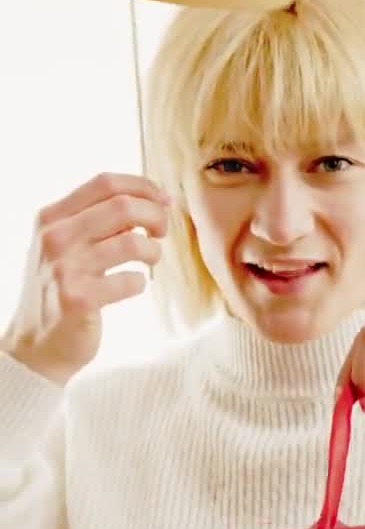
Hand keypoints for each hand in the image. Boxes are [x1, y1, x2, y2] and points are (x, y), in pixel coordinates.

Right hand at [2, 173, 169, 385]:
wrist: (37, 345)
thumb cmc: (60, 290)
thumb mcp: (64, 246)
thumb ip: (95, 221)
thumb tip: (148, 202)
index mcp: (51, 217)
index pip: (104, 182)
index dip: (143, 187)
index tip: (163, 201)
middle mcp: (55, 237)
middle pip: (123, 206)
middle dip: (155, 216)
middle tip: (162, 232)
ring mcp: (65, 268)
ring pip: (132, 242)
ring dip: (153, 250)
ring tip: (151, 260)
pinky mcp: (79, 299)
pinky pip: (130, 281)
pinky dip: (139, 283)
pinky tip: (133, 287)